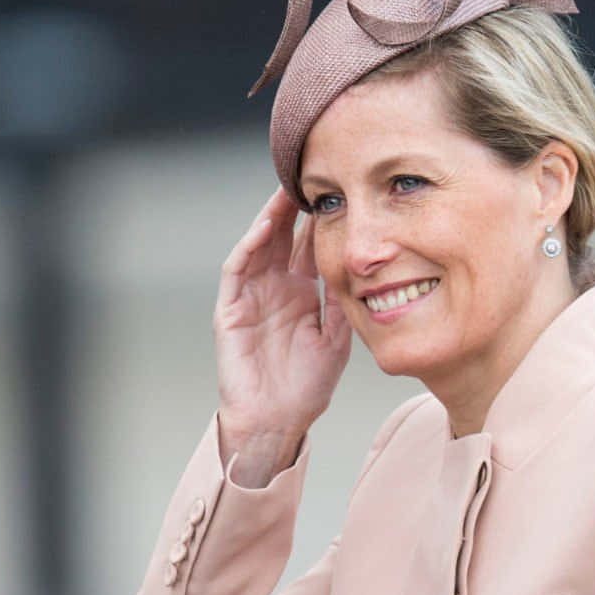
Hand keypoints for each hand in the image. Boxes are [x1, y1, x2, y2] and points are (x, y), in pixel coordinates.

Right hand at [214, 190, 351, 481]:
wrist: (277, 421)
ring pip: (261, 244)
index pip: (313, 247)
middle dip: (298, 207)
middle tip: (314, 174)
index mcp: (304, 293)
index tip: (344, 192)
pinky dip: (251, 246)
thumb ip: (344, 302)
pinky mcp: (231, 309)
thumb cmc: (307, 386)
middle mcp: (278, 288)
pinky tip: (267, 227)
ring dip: (272, 216)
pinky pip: (238, 270)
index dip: (325, 220)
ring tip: (289, 188)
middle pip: (287, 237)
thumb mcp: (337, 338)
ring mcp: (253, 295)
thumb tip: (363, 266)